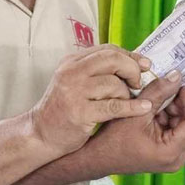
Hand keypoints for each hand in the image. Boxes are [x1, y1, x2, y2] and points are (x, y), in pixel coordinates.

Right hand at [29, 45, 151, 155]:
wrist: (40, 135)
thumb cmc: (64, 110)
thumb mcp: (75, 82)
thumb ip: (97, 71)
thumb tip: (133, 62)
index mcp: (71, 62)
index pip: (107, 49)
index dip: (129, 56)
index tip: (144, 64)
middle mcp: (71, 73)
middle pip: (112, 59)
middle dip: (132, 69)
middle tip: (138, 82)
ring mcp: (74, 92)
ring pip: (114, 84)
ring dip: (128, 94)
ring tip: (127, 102)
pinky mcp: (80, 113)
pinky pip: (115, 106)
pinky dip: (132, 107)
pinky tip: (143, 108)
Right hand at [83, 72, 184, 174]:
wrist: (98, 157)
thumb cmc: (112, 141)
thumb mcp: (136, 111)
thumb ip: (158, 92)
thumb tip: (176, 76)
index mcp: (171, 152)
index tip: (180, 88)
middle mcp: (177, 159)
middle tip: (176, 95)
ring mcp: (174, 157)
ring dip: (181, 112)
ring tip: (162, 102)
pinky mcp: (169, 153)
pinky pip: (182, 132)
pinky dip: (174, 118)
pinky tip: (157, 110)